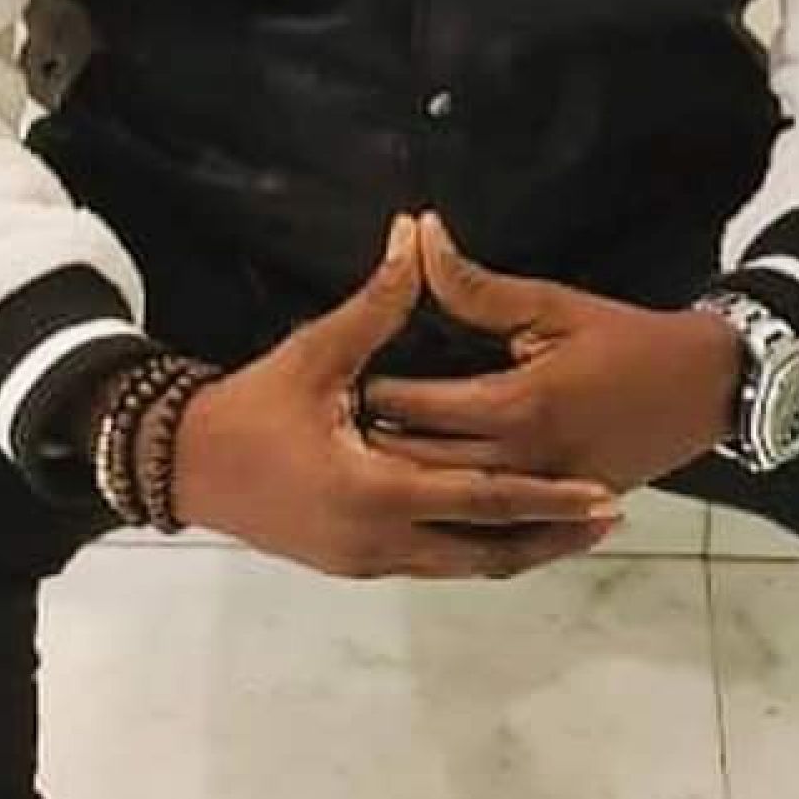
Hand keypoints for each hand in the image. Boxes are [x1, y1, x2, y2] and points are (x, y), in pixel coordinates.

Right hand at [168, 214, 626, 580]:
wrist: (186, 468)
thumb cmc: (251, 409)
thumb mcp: (316, 353)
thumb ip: (377, 301)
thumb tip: (415, 233)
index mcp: (377, 491)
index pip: (484, 498)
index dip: (547, 496)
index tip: (604, 491)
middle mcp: (381, 541)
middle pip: (488, 549)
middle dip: (551, 532)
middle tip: (612, 513)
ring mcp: (369, 562)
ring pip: (465, 564)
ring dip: (520, 546)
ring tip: (576, 525)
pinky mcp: (358, 565)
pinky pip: (436, 562)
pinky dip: (478, 547)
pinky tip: (510, 526)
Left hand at [359, 213, 743, 497]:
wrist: (705, 390)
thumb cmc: (629, 339)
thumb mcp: (553, 304)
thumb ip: (477, 285)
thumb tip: (420, 237)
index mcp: (517, 406)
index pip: (417, 408)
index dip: (370, 393)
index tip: (337, 378)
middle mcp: (523, 461)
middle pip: (421, 463)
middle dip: (373, 443)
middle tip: (331, 422)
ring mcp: (540, 495)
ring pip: (449, 502)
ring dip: (405, 479)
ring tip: (360, 458)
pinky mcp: (556, 514)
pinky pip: (488, 522)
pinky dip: (448, 506)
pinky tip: (418, 491)